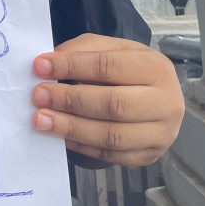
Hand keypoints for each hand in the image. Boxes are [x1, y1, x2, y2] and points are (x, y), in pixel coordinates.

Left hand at [31, 34, 183, 167]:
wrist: (155, 97)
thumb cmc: (127, 69)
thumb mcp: (110, 49)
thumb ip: (82, 51)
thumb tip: (48, 64)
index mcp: (156, 67)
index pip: (109, 66)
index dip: (72, 66)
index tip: (40, 66)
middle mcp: (166, 103)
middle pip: (113, 104)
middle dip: (71, 100)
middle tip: (38, 96)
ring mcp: (160, 134)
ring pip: (112, 135)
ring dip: (71, 127)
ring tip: (42, 120)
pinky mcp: (148, 156)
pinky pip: (110, 156)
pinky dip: (81, 147)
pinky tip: (60, 137)